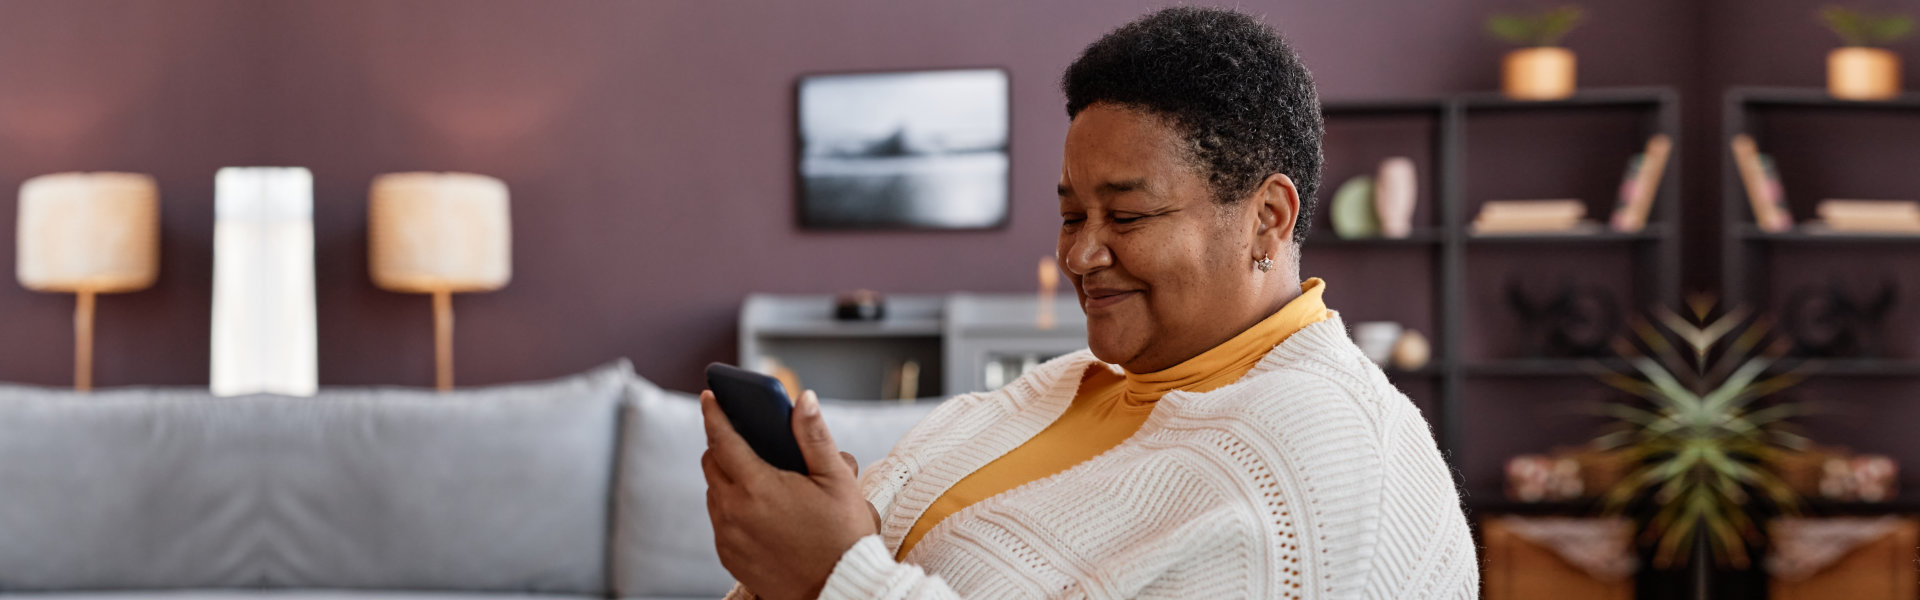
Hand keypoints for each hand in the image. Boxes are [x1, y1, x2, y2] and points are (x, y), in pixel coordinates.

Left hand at [702, 389, 877, 599]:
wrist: (837, 590)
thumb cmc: (843, 536)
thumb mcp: (837, 480)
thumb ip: (814, 436)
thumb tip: (804, 399)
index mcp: (758, 486)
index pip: (722, 439)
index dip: (715, 413)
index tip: (710, 396)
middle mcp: (734, 511)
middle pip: (711, 464)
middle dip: (722, 445)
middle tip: (742, 437)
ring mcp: (728, 537)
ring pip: (714, 493)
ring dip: (727, 478)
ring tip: (757, 475)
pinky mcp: (730, 557)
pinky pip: (720, 521)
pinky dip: (732, 507)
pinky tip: (760, 509)